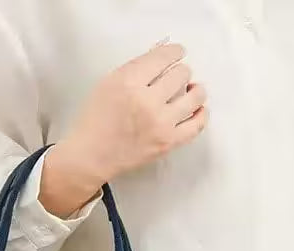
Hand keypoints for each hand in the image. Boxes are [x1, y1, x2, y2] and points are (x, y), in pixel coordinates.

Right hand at [39, 41, 207, 217]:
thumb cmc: (96, 120)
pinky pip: (197, 125)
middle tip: (177, 77)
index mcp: (129, 82)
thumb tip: (162, 55)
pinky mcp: (168, 142)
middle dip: (180, 72)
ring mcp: (160, 123)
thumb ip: (136, 67)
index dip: (175, 52)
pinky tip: (198, 109)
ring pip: (195, 96)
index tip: (177, 53)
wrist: (91, 156)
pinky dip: (201, 114)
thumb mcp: (108, 82)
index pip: (164, 57)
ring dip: (195, 90)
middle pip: (182, 74)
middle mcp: (147, 101)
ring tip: (191, 91)